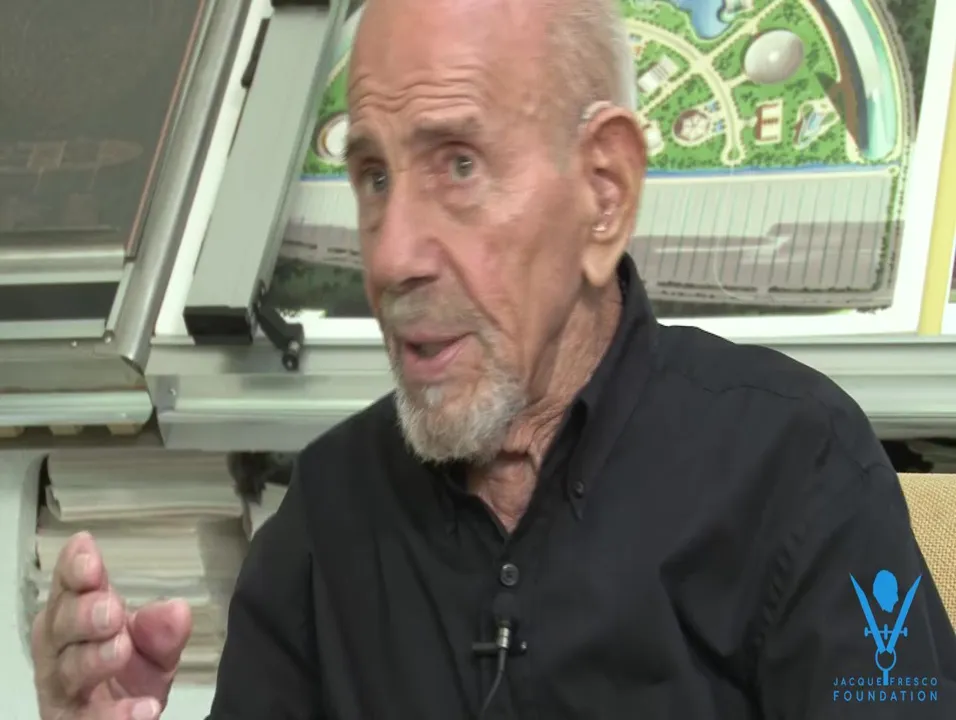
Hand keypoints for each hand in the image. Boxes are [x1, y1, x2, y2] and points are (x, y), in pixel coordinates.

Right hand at [31, 532, 192, 719]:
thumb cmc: (130, 672)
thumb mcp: (155, 647)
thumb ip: (163, 629)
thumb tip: (177, 608)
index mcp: (76, 618)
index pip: (68, 587)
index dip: (74, 569)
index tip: (89, 555)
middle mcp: (60, 651)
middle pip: (60, 627)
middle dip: (83, 614)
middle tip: (111, 609)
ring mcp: (64, 691)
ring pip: (68, 672)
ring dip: (94, 658)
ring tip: (121, 649)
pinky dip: (117, 715)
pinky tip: (145, 708)